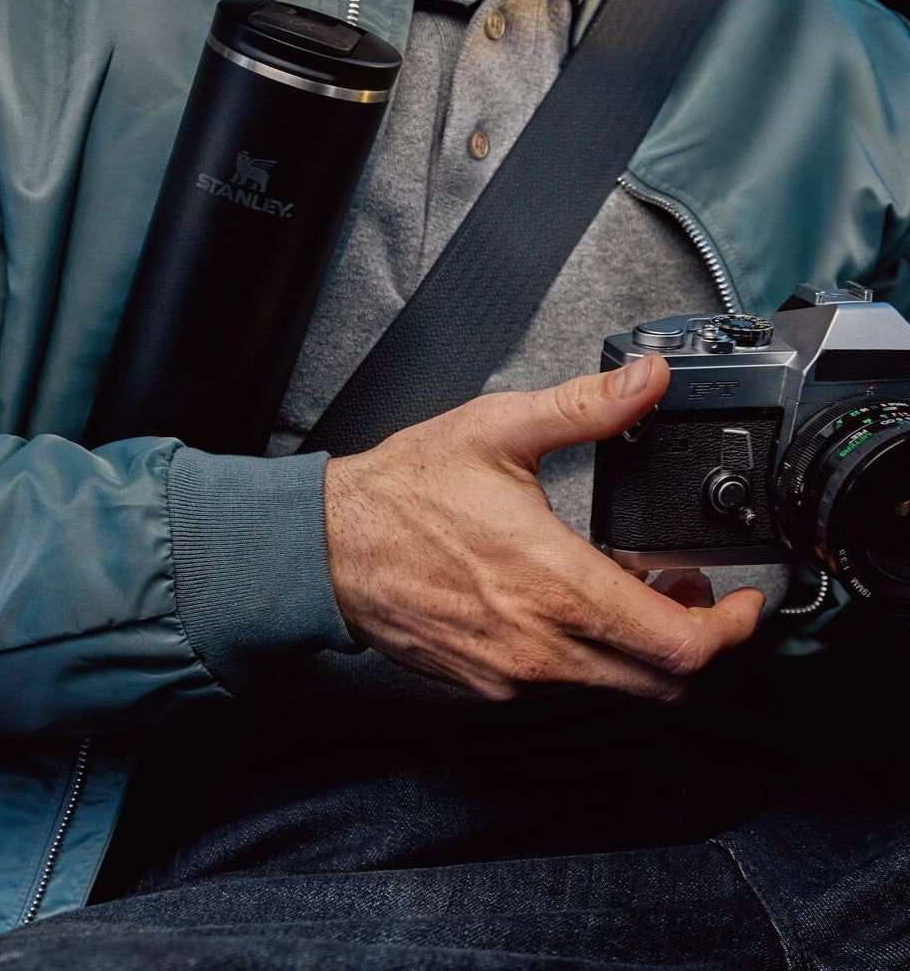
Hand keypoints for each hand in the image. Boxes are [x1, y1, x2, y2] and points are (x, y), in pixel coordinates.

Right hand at [322, 355, 763, 702]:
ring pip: (618, 689)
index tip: (742, 602)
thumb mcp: (498, 430)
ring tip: (629, 585)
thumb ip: (586, 407)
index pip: (680, 645)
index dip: (732, 629)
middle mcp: (543, 646)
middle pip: (664, 683)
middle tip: (689, 588)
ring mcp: (516, 676)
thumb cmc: (402, 494)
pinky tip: (570, 604)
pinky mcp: (491, 685)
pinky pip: (567, 688)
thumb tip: (647, 380)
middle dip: (697, 639)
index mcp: (557, 584)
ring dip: (644, 648)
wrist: (328, 547)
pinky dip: (592, 656)